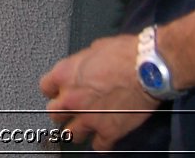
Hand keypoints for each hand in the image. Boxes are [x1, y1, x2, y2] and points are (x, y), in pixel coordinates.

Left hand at [40, 33, 157, 149]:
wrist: (149, 69)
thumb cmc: (126, 54)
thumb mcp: (95, 48)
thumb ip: (83, 63)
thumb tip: (86, 66)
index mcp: (65, 74)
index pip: (45, 87)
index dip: (54, 89)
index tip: (58, 91)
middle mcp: (71, 98)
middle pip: (54, 113)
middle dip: (63, 111)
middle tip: (71, 109)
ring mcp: (88, 118)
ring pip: (71, 134)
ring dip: (77, 130)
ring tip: (85, 126)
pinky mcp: (108, 131)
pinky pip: (98, 146)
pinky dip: (101, 143)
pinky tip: (103, 139)